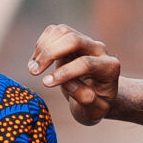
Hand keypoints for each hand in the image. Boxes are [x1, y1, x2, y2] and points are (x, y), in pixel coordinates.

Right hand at [25, 24, 142, 126]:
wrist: (96, 96)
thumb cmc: (96, 105)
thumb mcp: (95, 111)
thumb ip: (86, 99)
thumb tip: (67, 83)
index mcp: (110, 68)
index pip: (87, 63)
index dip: (65, 72)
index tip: (46, 83)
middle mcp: (99, 50)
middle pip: (74, 40)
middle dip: (50, 53)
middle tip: (34, 72)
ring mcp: (85, 41)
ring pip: (63, 31)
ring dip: (43, 47)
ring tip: (33, 68)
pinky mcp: (71, 38)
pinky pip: (54, 31)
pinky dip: (41, 44)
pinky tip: (36, 61)